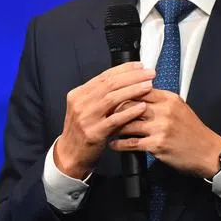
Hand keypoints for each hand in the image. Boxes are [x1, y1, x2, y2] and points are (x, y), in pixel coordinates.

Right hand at [54, 62, 156, 179]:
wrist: (70, 154)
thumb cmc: (83, 130)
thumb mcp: (86, 108)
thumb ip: (100, 95)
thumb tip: (125, 80)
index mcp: (78, 94)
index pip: (104, 76)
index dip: (124, 69)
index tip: (140, 66)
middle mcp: (80, 103)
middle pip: (109, 84)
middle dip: (132, 77)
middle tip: (150, 73)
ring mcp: (85, 118)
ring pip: (112, 99)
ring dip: (133, 90)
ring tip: (148, 86)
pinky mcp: (93, 133)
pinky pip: (115, 120)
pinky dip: (129, 112)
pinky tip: (142, 107)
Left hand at [109, 90, 220, 178]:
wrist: (208, 152)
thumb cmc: (192, 130)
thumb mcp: (179, 108)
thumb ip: (159, 101)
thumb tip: (137, 94)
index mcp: (168, 98)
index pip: (139, 89)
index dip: (123, 93)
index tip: (111, 98)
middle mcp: (164, 110)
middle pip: (129, 104)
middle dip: (113, 110)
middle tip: (102, 114)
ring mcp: (160, 128)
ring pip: (127, 123)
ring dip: (114, 128)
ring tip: (105, 129)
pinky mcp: (157, 145)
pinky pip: (131, 143)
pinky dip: (119, 144)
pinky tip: (113, 144)